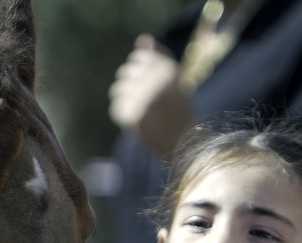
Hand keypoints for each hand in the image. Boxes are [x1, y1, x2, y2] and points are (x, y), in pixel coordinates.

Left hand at [108, 34, 194, 157]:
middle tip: (144, 104)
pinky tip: (136, 123)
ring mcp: (144, 97)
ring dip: (124, 101)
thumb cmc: (178, 112)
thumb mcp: (173, 81)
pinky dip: (123, 117)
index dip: (139, 73)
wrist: (185, 143)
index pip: (138, 57)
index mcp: (167, 68)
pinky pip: (116, 109)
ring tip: (140, 113)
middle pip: (124, 73)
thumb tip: (141, 39)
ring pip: (117, 90)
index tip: (147, 87)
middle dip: (130, 88)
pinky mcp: (134, 115)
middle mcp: (156, 79)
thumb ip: (158, 58)